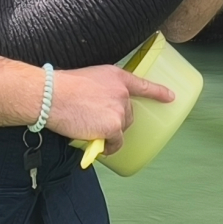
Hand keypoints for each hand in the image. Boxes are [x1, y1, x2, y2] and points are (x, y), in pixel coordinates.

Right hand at [46, 63, 174, 150]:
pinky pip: (116, 143)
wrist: (51, 96)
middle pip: (128, 113)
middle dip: (115, 121)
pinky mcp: (113, 126)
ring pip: (121, 128)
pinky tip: (98, 145)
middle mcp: (122, 92)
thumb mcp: (87, 79)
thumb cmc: (61, 88)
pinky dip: (108, 147)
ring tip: (91, 130)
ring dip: (110, 133)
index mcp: (116, 76)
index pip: (143, 84)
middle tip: (95, 122)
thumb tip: (99, 107)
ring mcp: (119, 109)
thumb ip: (101, 90)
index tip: (171, 97)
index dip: (158, 92)